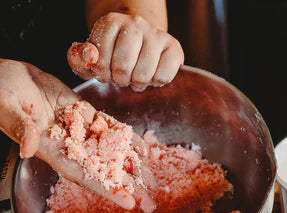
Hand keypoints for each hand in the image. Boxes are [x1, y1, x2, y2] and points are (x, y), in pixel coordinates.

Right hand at [0, 59, 154, 211]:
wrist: (4, 75)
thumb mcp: (5, 108)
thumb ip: (21, 127)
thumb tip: (30, 146)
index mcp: (51, 150)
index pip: (84, 176)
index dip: (107, 190)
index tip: (129, 203)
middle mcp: (70, 145)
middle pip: (104, 169)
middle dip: (128, 185)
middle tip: (150, 200)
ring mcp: (79, 130)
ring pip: (111, 150)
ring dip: (132, 164)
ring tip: (152, 178)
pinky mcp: (83, 113)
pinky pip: (109, 127)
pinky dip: (126, 137)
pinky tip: (142, 146)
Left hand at [68, 13, 183, 91]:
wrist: (142, 42)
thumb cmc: (115, 54)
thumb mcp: (93, 56)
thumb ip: (80, 59)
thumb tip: (88, 57)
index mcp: (112, 22)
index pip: (102, 58)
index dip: (102, 73)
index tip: (105, 73)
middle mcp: (136, 23)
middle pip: (123, 66)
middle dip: (120, 80)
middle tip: (122, 78)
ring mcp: (157, 35)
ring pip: (144, 74)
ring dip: (138, 84)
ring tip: (136, 78)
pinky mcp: (174, 48)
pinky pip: (163, 76)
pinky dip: (156, 82)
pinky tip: (152, 76)